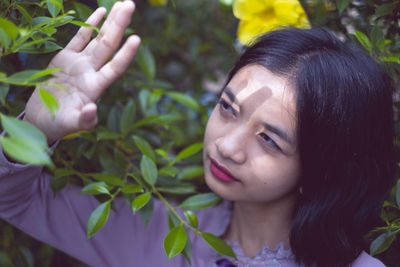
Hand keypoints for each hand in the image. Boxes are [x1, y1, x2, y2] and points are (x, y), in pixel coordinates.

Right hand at [24, 0, 139, 143]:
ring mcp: (80, 63)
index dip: (126, 55)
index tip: (137, 39)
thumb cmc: (58, 125)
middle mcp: (91, 72)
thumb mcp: (70, 125)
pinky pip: (80, 38)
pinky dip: (90, 25)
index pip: (115, 68)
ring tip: (123, 4)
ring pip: (98, 38)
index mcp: (95, 87)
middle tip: (131, 5)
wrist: (43, 119)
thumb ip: (83, 120)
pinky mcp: (66, 58)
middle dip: (120, 25)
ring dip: (111, 22)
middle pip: (109, 46)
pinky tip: (102, 12)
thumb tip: (92, 110)